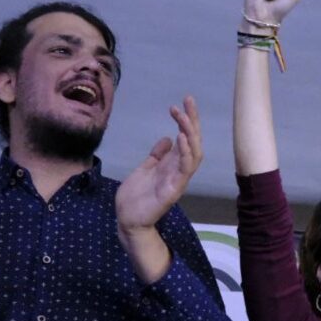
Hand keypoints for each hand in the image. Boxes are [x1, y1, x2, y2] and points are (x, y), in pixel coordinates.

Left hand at [116, 96, 202, 235]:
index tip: (183, 102)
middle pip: (194, 142)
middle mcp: (179, 170)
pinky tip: (180, 137)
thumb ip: (157, 155)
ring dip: (190, 134)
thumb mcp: (145, 168)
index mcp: (173, 165)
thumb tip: (166, 139)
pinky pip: (184, 170)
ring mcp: (178, 180)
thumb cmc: (136, 197)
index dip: (187, 120)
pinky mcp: (173, 190)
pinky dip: (185, 153)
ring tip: (184, 117)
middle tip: (188, 101)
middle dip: (193, 121)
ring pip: (193, 154)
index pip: (186, 139)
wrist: (127, 219)